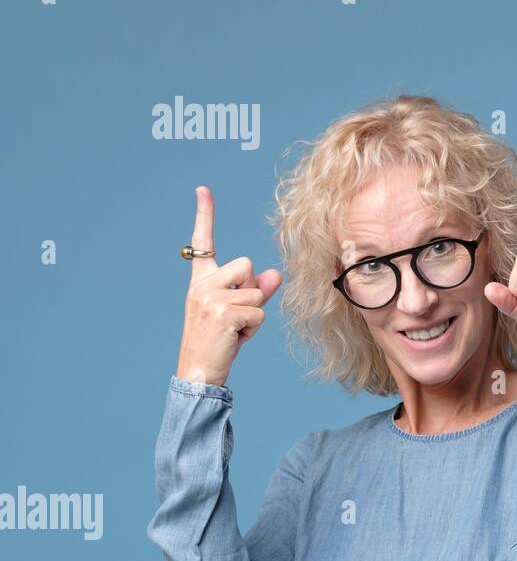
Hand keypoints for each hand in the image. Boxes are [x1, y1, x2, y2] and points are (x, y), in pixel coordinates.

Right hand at [175, 186, 282, 386]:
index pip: (202, 243)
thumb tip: (274, 273)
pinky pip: (259, 311)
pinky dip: (254, 328)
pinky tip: (235, 338)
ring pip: (257, 291)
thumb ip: (256, 290)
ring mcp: (211, 298)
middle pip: (247, 264)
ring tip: (234, 329)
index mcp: (200, 280)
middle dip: (252, 289)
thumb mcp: (238, 312)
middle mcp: (202, 284)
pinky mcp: (224, 312)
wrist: (198, 371)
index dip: (204, 214)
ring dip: (254, 313)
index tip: (203, 188)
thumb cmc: (219, 341)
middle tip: (236, 315)